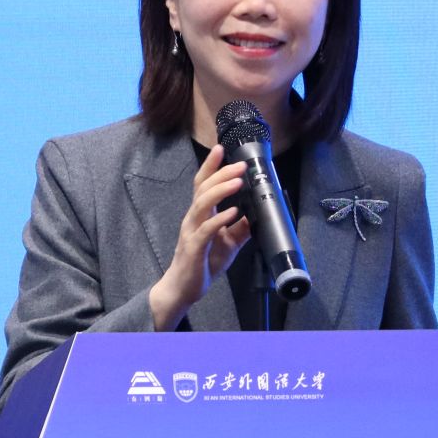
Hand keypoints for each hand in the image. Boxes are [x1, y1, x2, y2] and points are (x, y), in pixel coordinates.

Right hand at [150, 145, 251, 330]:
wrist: (183, 289)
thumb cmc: (202, 264)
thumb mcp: (228, 244)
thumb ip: (240, 229)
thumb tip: (255, 215)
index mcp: (200, 215)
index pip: (203, 185)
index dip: (211, 166)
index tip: (221, 148)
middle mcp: (193, 219)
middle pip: (204, 189)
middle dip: (222, 173)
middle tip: (240, 164)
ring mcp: (192, 232)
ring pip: (202, 204)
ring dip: (221, 190)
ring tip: (238, 181)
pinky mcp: (194, 248)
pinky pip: (206, 229)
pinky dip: (220, 219)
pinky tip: (233, 212)